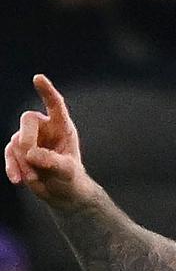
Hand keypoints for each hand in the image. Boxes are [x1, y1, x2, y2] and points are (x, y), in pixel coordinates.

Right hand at [4, 75, 90, 207]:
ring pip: (17, 140)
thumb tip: (31, 153)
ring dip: (23, 160)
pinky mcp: (19, 151)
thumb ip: (52, 161)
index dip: (47, 91)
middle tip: (31, 157)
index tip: (38, 78)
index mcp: (62, 127)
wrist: (62, 193)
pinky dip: (12, 166)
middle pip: (28, 119)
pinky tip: (17, 180)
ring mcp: (30, 139)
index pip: (55, 105)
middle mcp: (45, 128)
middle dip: (27, 138)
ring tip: (34, 178)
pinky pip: (9, 153)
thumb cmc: (70, 178)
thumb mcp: (67, 171)